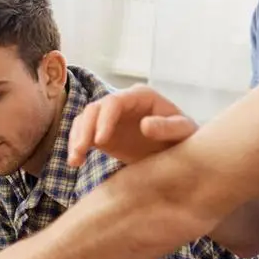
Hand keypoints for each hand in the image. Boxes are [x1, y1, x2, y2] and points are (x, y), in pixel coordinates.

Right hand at [68, 84, 197, 166]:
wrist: (176, 151)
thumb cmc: (184, 138)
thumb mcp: (183, 132)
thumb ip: (168, 127)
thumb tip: (145, 125)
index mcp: (141, 96)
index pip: (114, 102)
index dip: (104, 120)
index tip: (101, 142)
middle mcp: (122, 102)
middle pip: (94, 109)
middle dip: (84, 130)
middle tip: (80, 152)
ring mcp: (109, 116)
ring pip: (84, 120)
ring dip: (76, 139)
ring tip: (74, 161)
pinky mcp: (101, 131)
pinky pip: (82, 133)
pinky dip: (76, 146)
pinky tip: (75, 162)